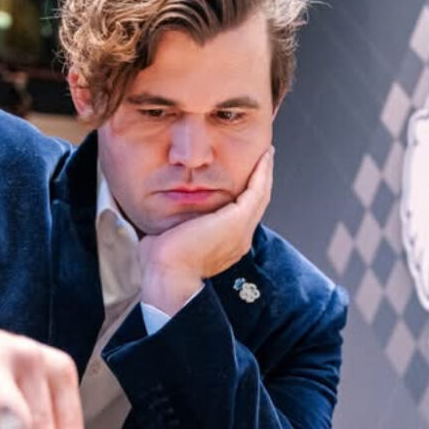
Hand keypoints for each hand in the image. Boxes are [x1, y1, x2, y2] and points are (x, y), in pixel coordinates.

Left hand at [138, 147, 273, 314]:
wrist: (168, 274)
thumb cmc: (162, 261)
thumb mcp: (173, 235)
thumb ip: (177, 223)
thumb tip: (165, 213)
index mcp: (226, 244)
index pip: (241, 213)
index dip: (245, 193)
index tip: (246, 175)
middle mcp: (239, 239)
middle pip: (256, 203)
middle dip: (261, 180)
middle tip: (265, 159)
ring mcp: (241, 231)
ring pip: (260, 196)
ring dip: (265, 173)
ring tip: (267, 154)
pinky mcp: (237, 221)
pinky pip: (256, 191)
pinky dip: (262, 173)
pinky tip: (264, 157)